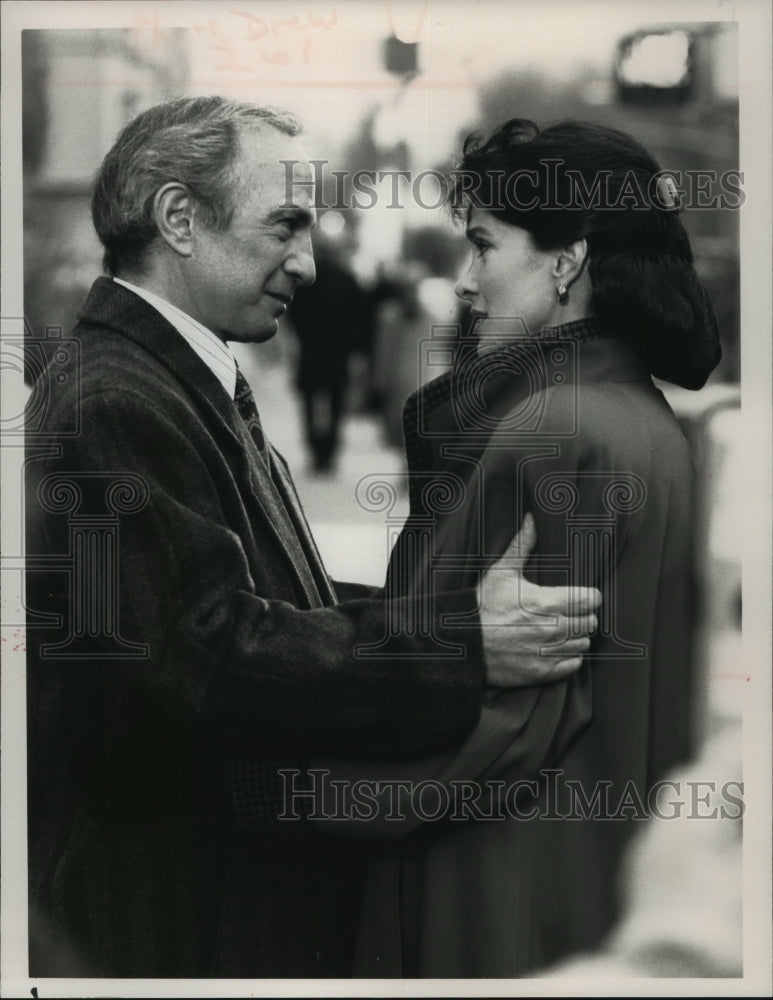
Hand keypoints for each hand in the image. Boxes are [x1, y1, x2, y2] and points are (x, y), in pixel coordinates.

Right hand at [478, 513, 601, 688]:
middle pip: (591, 622)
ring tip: (558, 630)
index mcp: (548, 602)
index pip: (592, 599)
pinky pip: (574, 664)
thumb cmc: (482, 607)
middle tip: (565, 613)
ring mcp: (549, 652)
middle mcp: (553, 628)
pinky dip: (569, 657)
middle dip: (581, 616)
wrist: (463, 644)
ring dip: (575, 636)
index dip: (587, 596)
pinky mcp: (543, 672)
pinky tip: (554, 648)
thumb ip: (522, 545)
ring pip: (583, 643)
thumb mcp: (501, 572)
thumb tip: (532, 518)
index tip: (577, 596)